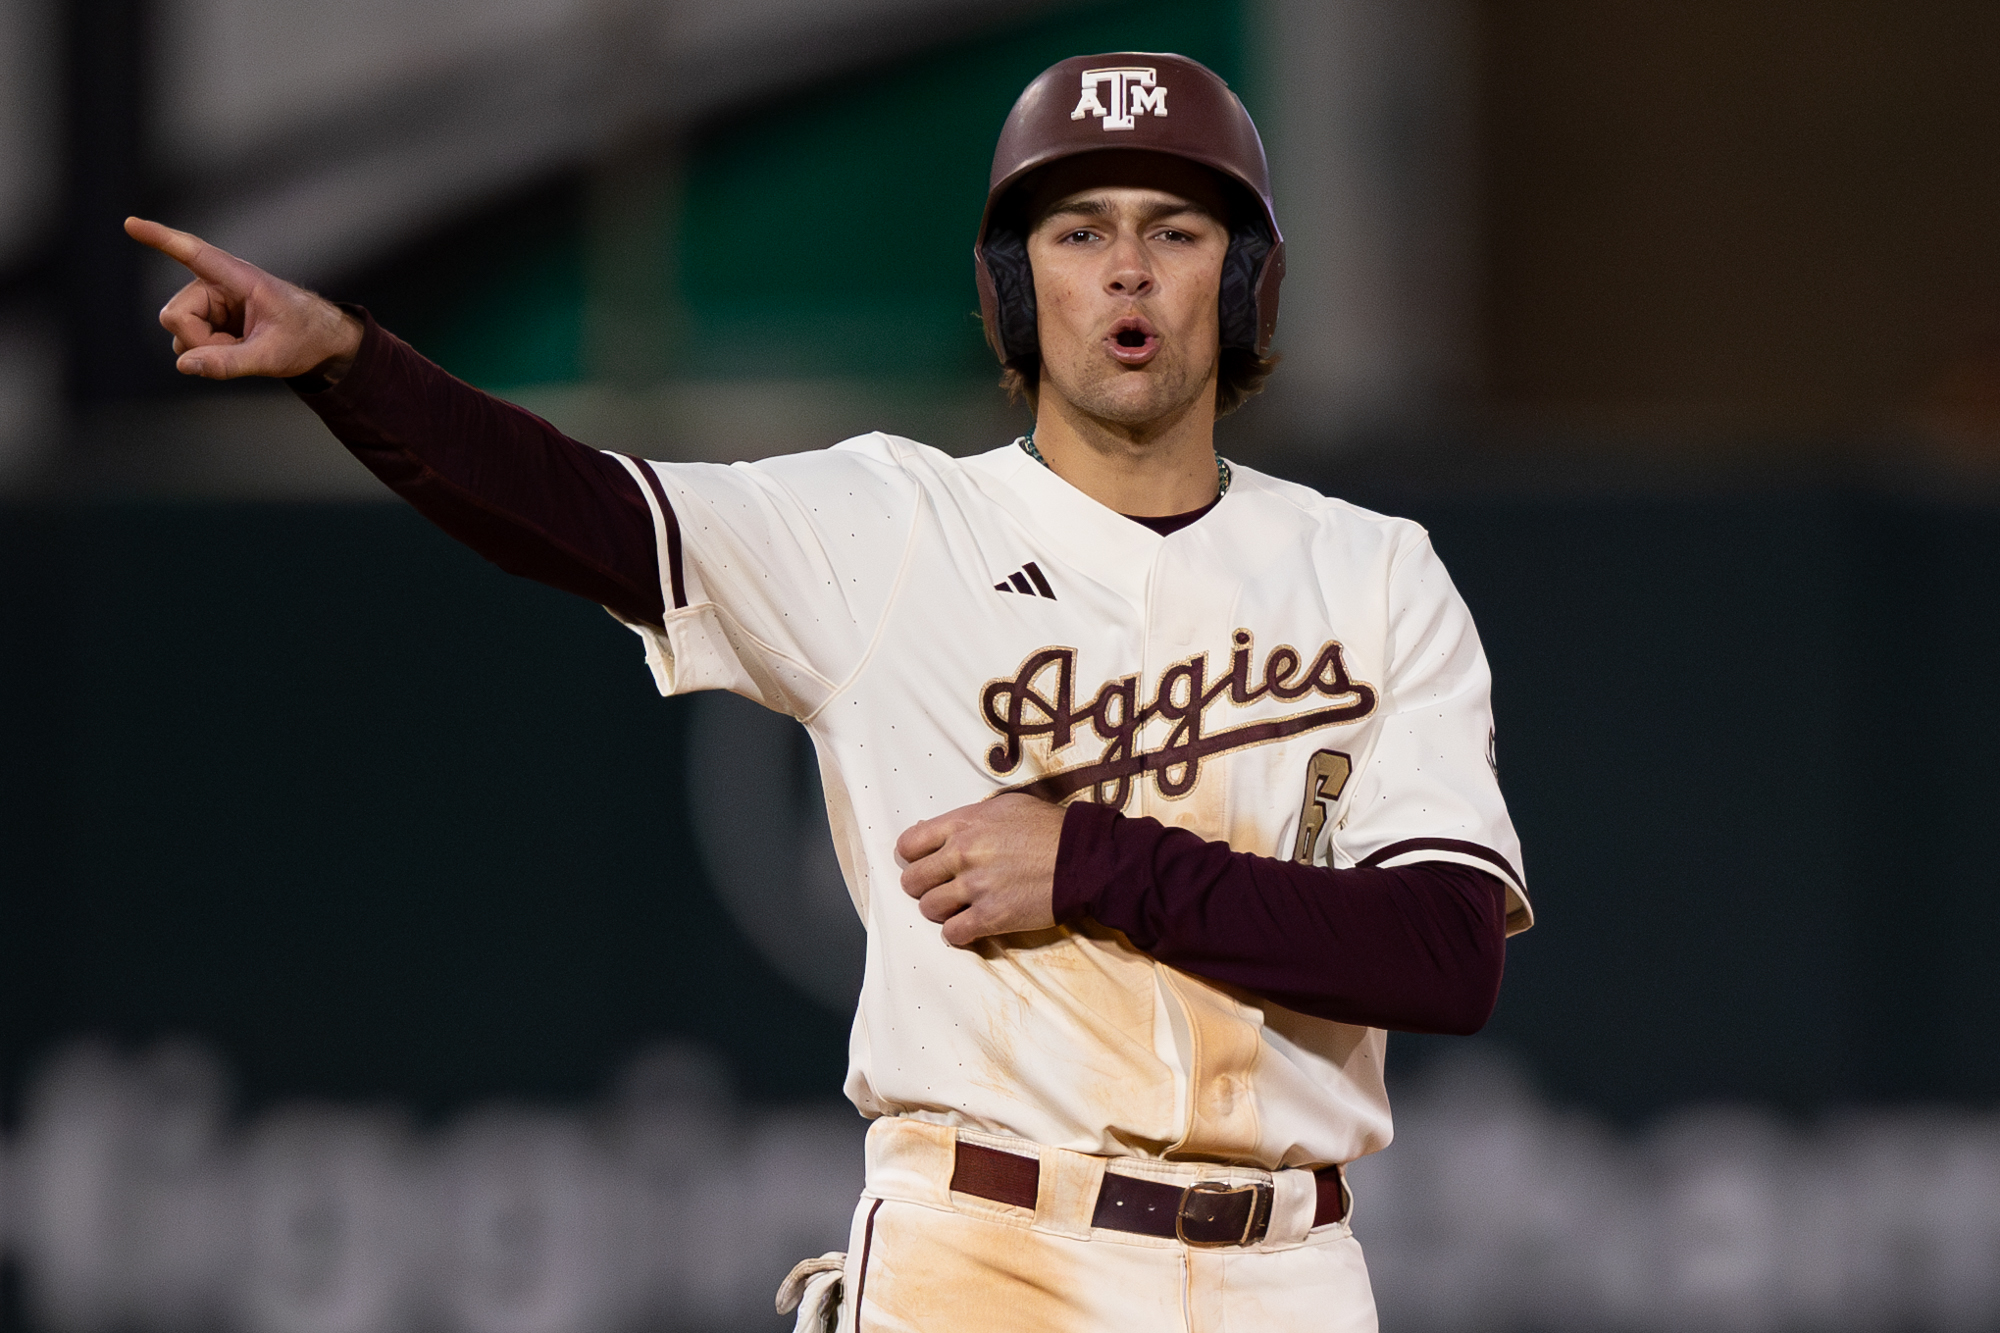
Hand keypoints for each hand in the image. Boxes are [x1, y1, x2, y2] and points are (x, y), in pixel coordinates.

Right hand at [124, 217, 362, 381]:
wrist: (322, 342)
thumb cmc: (305, 338)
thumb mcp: (272, 356)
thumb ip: (229, 363)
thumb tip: (183, 365)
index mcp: (239, 278)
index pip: (193, 253)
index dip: (160, 239)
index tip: (130, 223)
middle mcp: (216, 284)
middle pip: (175, 315)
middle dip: (198, 341)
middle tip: (237, 349)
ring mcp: (209, 302)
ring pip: (179, 331)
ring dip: (206, 348)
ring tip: (243, 347)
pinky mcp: (208, 319)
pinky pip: (189, 342)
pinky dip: (207, 353)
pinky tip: (235, 349)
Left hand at [896, 794, 1065, 947]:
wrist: (1086, 858)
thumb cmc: (1049, 829)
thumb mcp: (1004, 807)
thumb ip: (967, 820)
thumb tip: (933, 832)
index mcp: (963, 824)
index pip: (908, 844)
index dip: (912, 857)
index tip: (923, 863)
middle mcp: (963, 854)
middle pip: (912, 880)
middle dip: (923, 886)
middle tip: (941, 887)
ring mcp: (976, 887)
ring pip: (928, 909)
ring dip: (941, 910)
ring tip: (958, 907)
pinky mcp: (991, 917)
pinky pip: (952, 934)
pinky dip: (958, 933)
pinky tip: (970, 925)